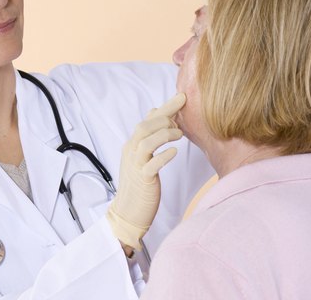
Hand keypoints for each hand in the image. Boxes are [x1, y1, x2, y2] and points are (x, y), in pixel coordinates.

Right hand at [106, 93, 185, 248]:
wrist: (128, 212)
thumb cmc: (140, 185)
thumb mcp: (143, 158)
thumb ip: (149, 137)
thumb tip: (156, 112)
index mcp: (132, 145)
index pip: (147, 120)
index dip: (165, 108)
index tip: (183, 97)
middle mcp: (131, 152)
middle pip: (144, 126)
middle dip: (164, 117)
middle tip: (181, 120)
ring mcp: (136, 165)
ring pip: (145, 142)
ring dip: (164, 134)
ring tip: (180, 135)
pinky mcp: (142, 180)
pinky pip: (151, 165)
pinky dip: (163, 156)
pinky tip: (174, 152)